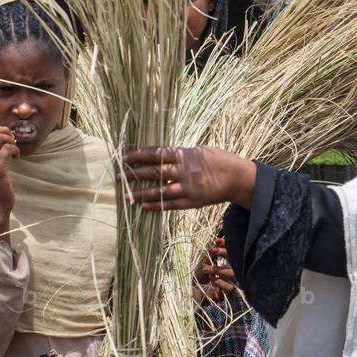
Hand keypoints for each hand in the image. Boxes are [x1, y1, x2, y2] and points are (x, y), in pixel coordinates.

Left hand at [120, 146, 256, 210]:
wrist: (238, 178)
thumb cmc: (220, 160)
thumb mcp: (200, 150)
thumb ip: (181, 154)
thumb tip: (161, 156)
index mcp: (186, 155)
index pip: (157, 154)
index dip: (139, 155)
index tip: (124, 157)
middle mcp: (185, 171)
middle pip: (153, 172)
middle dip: (134, 174)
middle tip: (118, 176)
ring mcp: (188, 188)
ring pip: (159, 191)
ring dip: (140, 194)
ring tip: (126, 196)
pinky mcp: (192, 201)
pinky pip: (170, 205)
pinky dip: (156, 206)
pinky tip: (144, 207)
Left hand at [194, 237, 237, 303]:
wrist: (192, 295)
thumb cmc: (198, 279)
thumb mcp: (204, 265)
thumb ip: (211, 256)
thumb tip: (215, 245)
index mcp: (228, 264)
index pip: (232, 252)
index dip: (226, 246)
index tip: (217, 241)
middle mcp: (233, 273)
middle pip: (236, 261)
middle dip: (225, 254)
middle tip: (213, 251)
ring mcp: (232, 284)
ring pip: (233, 274)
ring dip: (219, 270)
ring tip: (206, 269)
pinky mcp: (229, 295)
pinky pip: (230, 287)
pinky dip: (220, 282)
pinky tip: (212, 280)